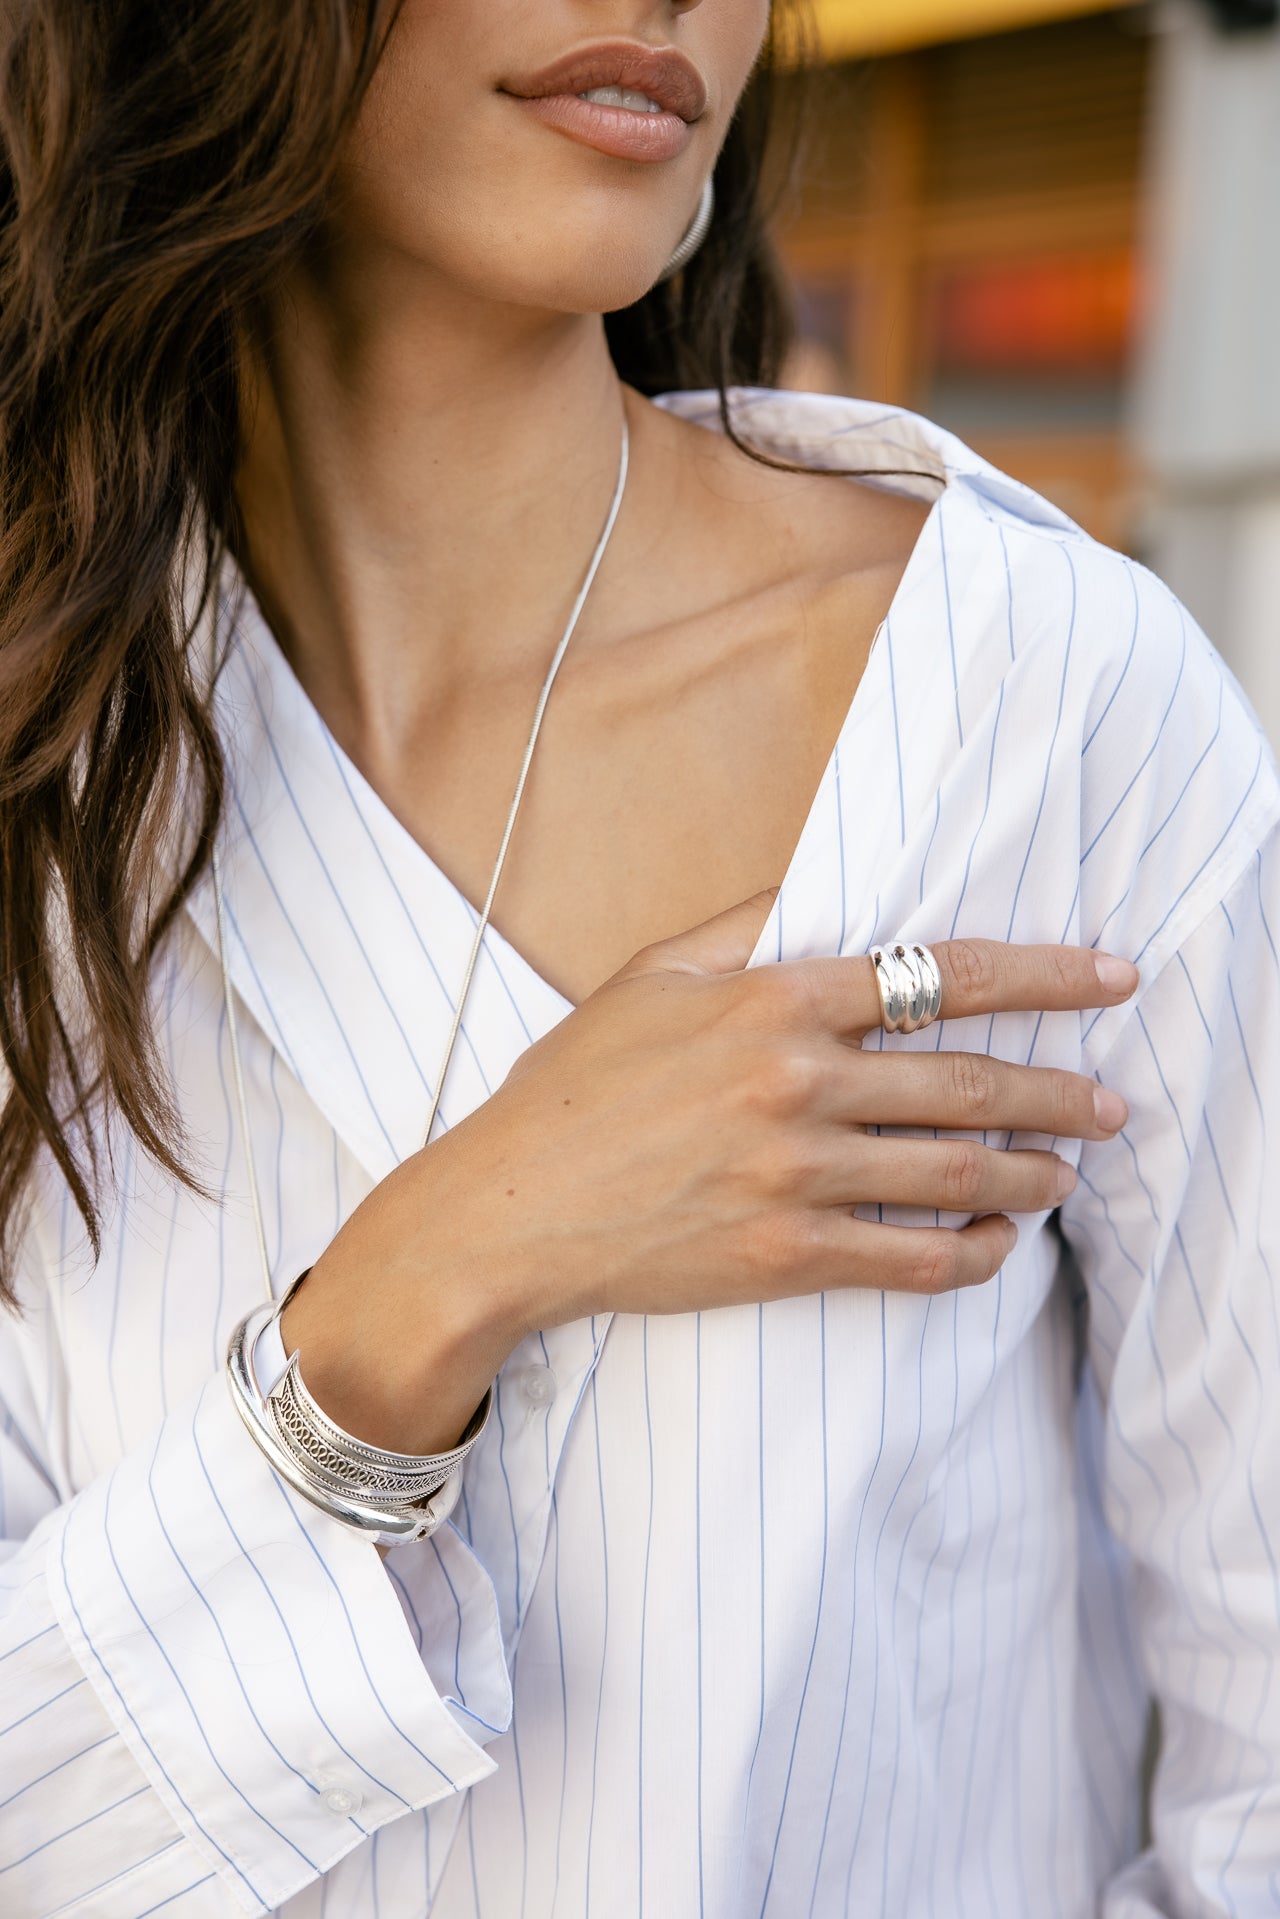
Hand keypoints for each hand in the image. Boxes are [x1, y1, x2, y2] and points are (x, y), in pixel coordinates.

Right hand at [284, 889, 1136, 1450]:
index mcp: (772, 1002)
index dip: (1044, 975)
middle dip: (1060, 1093)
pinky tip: (998, 1243)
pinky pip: (909, 1262)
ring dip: (1032, 1173)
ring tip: (1070, 1172)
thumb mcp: (651, 977)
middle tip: (1115, 1103)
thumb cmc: (573, 1088)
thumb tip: (823, 890)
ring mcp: (794, 1176)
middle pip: (969, 1083)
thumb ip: (745, 927)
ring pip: (954, 1174)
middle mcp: (796, 1084)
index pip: (941, 976)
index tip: (1110, 977)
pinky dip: (971, 1255)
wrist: (509, 1212)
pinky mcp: (785, 1257)